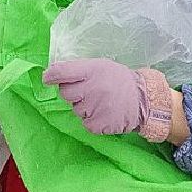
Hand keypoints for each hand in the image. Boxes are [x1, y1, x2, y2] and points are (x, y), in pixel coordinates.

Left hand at [43, 59, 172, 141]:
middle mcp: (91, 88)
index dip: (51, 76)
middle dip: (72, 93)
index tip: (47, 78)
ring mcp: (94, 108)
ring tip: (101, 102)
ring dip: (84, 107)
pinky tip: (104, 114)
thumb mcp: (101, 66)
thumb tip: (54, 73)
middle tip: (87, 92)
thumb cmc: (119, 80)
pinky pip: (85, 124)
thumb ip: (80, 69)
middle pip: (65, 93)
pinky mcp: (98, 124)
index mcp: (92, 70)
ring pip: (76, 109)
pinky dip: (92, 121)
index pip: (62, 72)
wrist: (143, 100)